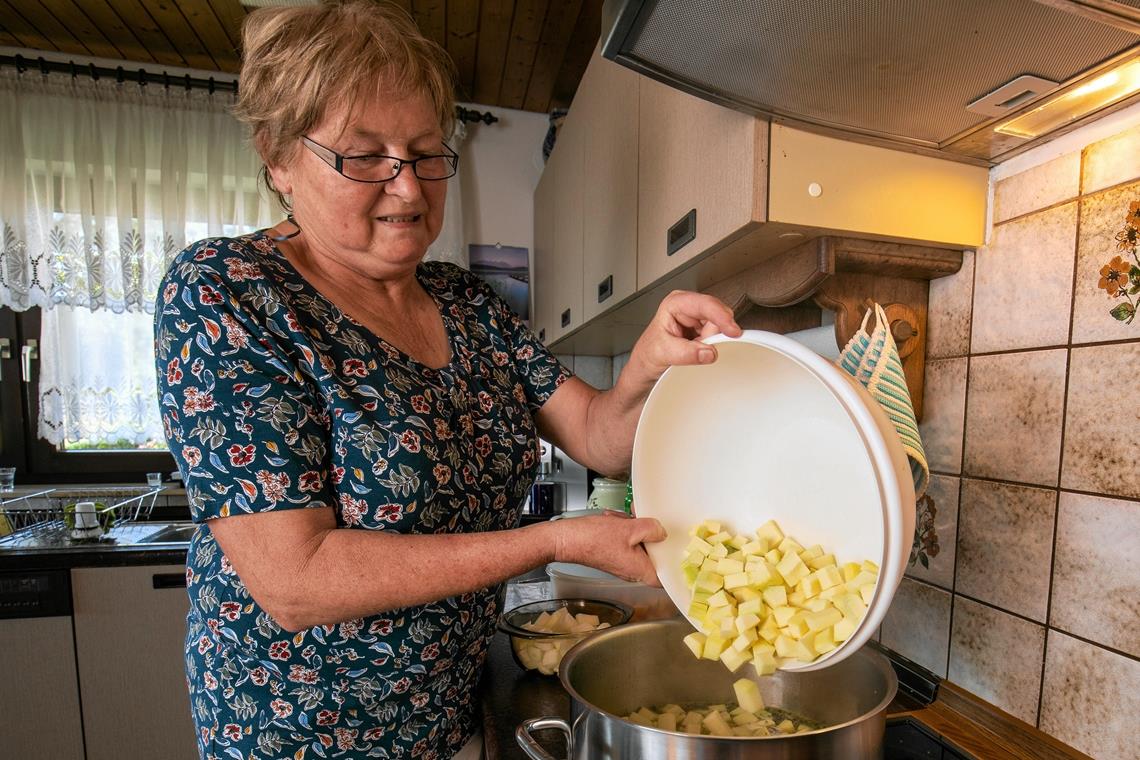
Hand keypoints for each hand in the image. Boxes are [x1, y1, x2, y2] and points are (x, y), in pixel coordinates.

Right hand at [552, 512, 666, 585]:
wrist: (566, 539)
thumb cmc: (593, 539)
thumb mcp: (629, 528)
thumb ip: (651, 529)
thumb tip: (661, 532)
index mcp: (641, 570)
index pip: (666, 576)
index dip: (673, 563)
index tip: (679, 550)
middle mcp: (633, 570)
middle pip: (654, 554)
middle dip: (650, 534)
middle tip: (645, 520)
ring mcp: (623, 562)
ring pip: (639, 544)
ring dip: (634, 528)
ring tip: (624, 518)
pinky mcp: (613, 554)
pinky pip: (626, 541)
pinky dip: (623, 529)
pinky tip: (614, 519)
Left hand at [625, 291, 741, 389]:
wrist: (647, 367)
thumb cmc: (648, 355)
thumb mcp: (663, 354)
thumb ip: (687, 353)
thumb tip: (709, 352)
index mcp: (676, 303)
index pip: (705, 305)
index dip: (721, 317)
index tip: (732, 331)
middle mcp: (689, 306)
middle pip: (717, 315)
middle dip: (714, 334)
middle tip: (699, 347)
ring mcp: (698, 317)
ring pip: (720, 327)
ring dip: (713, 342)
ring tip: (693, 349)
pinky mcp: (704, 329)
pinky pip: (719, 336)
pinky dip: (713, 346)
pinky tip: (699, 350)